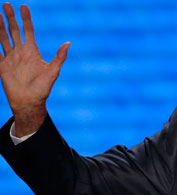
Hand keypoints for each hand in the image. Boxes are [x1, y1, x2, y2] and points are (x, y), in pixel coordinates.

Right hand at [0, 3, 69, 135]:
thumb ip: (59, 57)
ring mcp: (10, 58)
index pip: (28, 30)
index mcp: (32, 51)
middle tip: (6, 4)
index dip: (26, 19)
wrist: (29, 102)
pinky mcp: (1, 66)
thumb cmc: (43, 88)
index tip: (23, 6)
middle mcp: (20, 52)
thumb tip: (68, 43)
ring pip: (2, 38)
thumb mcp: (53, 71)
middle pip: (13, 30)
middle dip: (10, 17)